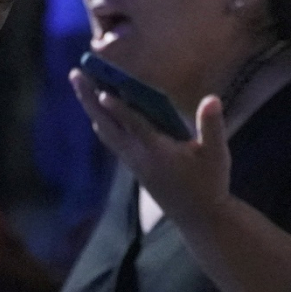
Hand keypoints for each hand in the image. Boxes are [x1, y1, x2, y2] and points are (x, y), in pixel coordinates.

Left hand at [70, 69, 229, 225]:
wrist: (199, 218)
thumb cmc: (209, 183)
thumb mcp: (217, 155)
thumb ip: (212, 125)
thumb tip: (211, 98)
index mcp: (157, 151)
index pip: (134, 125)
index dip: (119, 109)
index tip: (102, 93)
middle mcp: (137, 154)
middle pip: (106, 123)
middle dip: (88, 98)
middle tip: (74, 73)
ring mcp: (131, 160)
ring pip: (103, 129)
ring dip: (90, 106)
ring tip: (79, 83)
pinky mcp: (131, 164)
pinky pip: (109, 137)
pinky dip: (99, 119)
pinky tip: (94, 109)